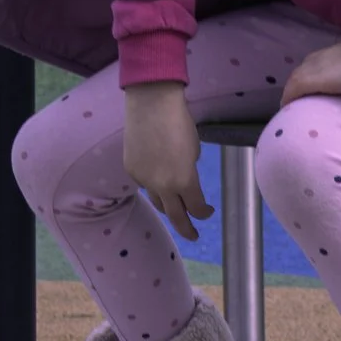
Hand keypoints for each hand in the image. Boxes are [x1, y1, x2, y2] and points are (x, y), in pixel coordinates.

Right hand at [123, 82, 212, 241]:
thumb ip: (189, 171)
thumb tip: (184, 179)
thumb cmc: (180, 123)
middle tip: (194, 236)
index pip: (196, 208)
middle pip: (176, 217)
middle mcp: (162, 186)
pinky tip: (157, 178)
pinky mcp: (131, 170)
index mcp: (184, 181)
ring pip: (157, 202)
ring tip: (175, 211)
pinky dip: (153, 185)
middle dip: (186, 229)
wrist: (151, 104)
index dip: (204, 213)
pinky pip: (144, 185)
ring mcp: (143, 180)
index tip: (209, 211)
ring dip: (168, 207)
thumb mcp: (194, 151)